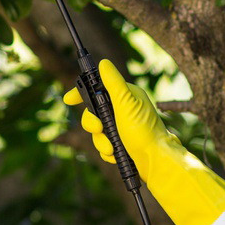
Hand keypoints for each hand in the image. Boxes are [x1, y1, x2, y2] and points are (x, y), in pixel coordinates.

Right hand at [62, 60, 224, 224]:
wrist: (155, 161)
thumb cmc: (144, 131)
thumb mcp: (127, 103)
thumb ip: (113, 83)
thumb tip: (104, 63)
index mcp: (125, 96)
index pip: (98, 89)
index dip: (81, 93)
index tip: (68, 99)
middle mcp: (123, 110)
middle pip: (93, 113)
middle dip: (93, 124)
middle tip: (99, 129)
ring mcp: (121, 128)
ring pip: (97, 132)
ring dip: (101, 142)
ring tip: (112, 148)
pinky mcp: (121, 144)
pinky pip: (103, 146)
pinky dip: (107, 152)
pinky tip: (116, 154)